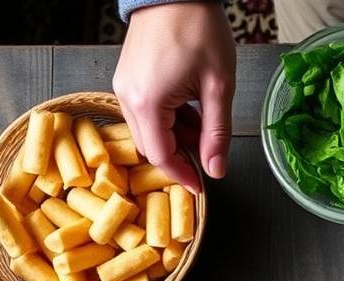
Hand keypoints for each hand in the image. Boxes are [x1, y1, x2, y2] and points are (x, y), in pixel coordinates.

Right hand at [113, 2, 235, 190]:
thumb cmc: (199, 29)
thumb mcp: (219, 87)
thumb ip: (217, 133)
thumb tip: (217, 170)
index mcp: (148, 104)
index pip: (161, 157)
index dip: (182, 177)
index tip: (201, 187)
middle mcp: (128, 97)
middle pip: (152, 145)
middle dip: (181, 154)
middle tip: (210, 149)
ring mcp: (125, 86)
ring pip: (149, 129)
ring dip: (177, 135)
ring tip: (205, 119)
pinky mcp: (128, 77)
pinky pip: (146, 111)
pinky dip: (169, 118)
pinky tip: (192, 107)